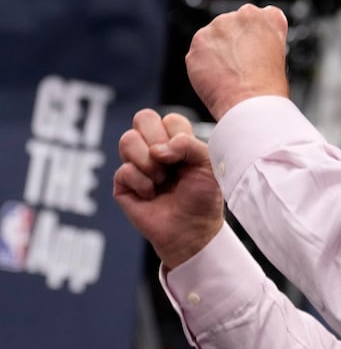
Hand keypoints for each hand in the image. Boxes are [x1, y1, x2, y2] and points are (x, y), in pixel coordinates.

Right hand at [113, 109, 223, 269]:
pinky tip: (151, 195)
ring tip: (161, 180)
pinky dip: (142, 184)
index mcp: (176, 141)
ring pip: (127, 140)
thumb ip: (188, 145)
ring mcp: (137, 164)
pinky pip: (124, 170)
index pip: (169, 119)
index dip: (177, 136)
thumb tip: (157, 149)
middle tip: (169, 164)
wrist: (192, 230)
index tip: (187, 158)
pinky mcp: (123, 183)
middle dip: (157, 141)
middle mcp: (155, 148)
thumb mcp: (208, 165)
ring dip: (148, 163)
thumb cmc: (203, 197)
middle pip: (142, 118)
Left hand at [186, 3, 289, 120]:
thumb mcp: (281, 56)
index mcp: (268, 17)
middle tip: (240, 65)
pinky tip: (216, 78)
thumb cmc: (268, 87)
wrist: (250, 104)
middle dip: (233, 42)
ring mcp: (218, 28)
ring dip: (217, 52)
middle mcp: (242, 16)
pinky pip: (198, 52)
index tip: (254, 49)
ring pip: (214, 37)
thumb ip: (266, 41)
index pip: (259, 18)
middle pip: (233, 25)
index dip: (255, 37)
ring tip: (229, 75)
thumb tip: (254, 46)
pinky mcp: (198, 42)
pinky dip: (203, 64)